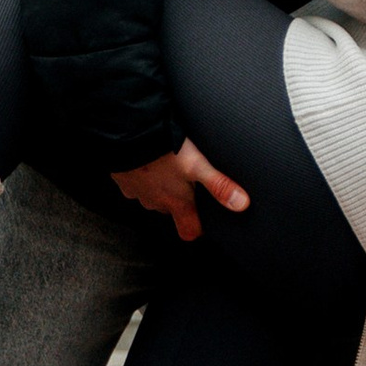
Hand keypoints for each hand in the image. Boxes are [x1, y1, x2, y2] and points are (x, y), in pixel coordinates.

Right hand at [110, 139, 249, 243]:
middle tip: (189, 180)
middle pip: (172, 211)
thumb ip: (219, 185)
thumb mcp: (197, 165)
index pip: (189, 232)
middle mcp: (155, 203)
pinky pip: (136, 183)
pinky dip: (143, 175)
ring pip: (153, 196)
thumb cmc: (163, 150)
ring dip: (161, 185)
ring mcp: (137, 192)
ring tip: (169, 164)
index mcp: (176, 203)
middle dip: (180, 200)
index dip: (198, 227)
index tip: (205, 218)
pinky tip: (150, 158)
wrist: (126, 134)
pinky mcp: (123, 179)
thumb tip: (241, 204)